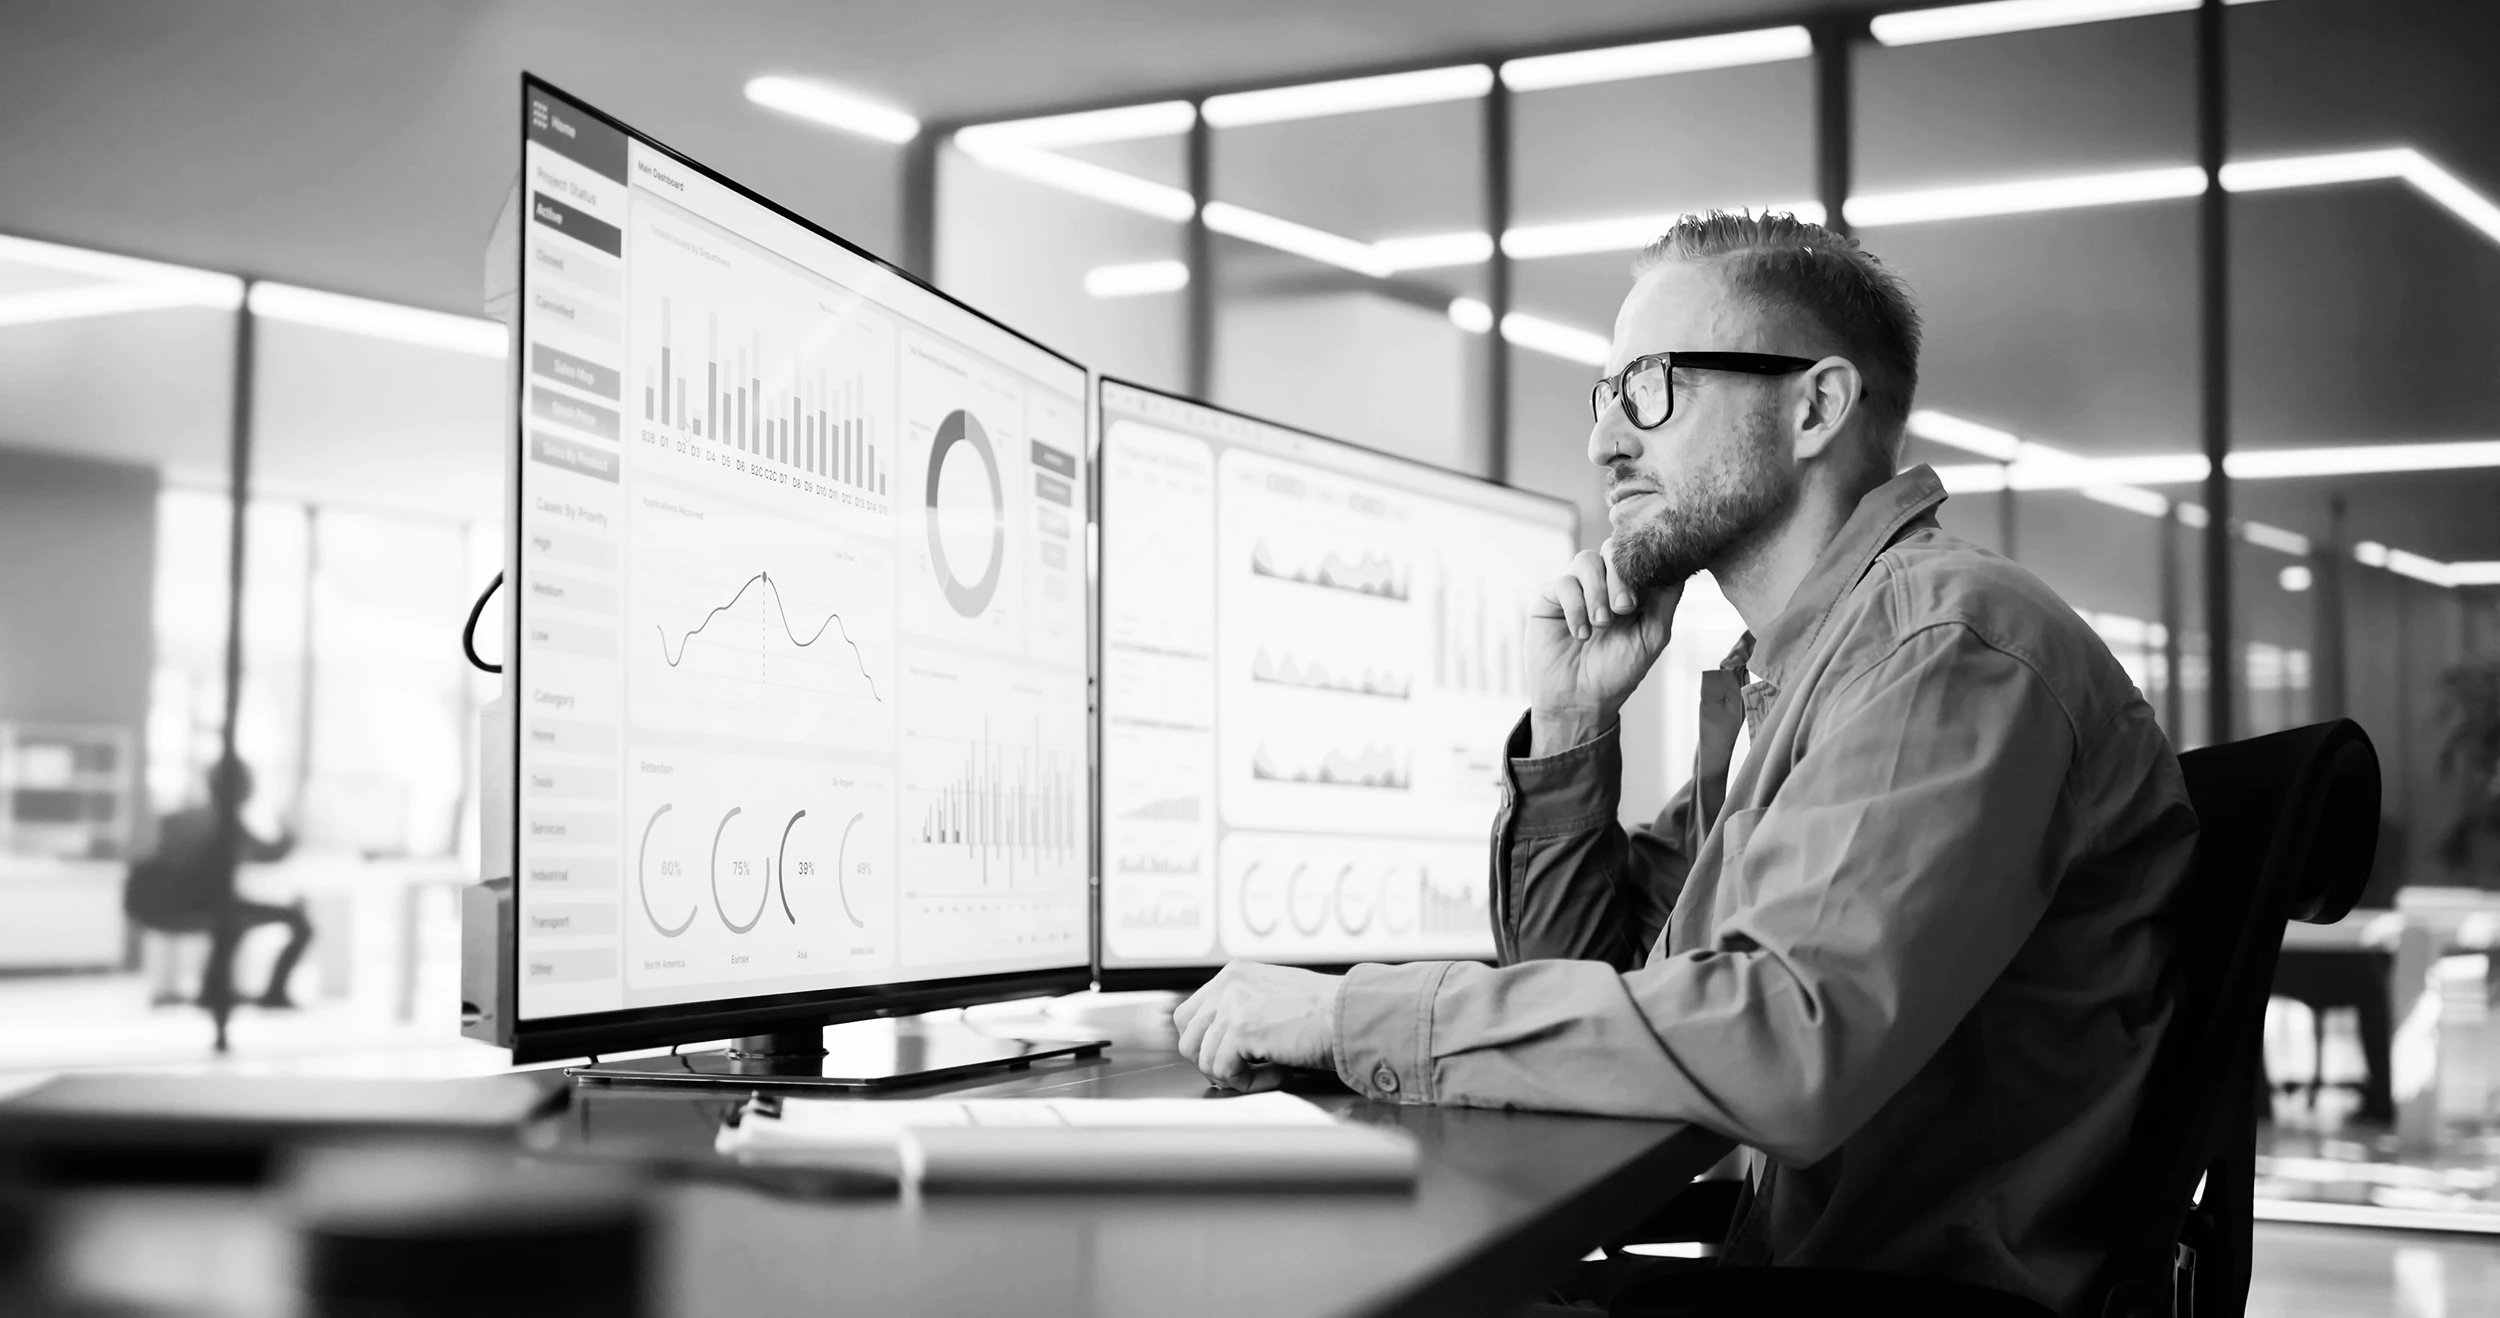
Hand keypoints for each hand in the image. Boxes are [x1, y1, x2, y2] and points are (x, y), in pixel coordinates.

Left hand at [1172, 962, 1341, 1091]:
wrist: (1351, 1014)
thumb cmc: (1327, 1011)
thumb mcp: (1275, 996)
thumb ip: (1243, 1009)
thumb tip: (1220, 1043)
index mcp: (1235, 974)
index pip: (1190, 1014)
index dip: (1207, 1043)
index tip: (1230, 1057)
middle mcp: (1228, 985)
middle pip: (1188, 1037)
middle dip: (1212, 1061)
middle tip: (1244, 1068)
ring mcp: (1231, 1005)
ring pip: (1203, 1059)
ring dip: (1234, 1074)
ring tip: (1268, 1070)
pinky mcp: (1239, 1030)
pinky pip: (1223, 1072)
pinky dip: (1249, 1083)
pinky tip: (1276, 1072)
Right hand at [1526, 539, 1680, 754]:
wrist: (1579, 702)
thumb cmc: (1616, 673)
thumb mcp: (1652, 636)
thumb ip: (1665, 600)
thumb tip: (1678, 565)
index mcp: (1630, 588)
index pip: (1637, 555)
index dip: (1643, 561)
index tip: (1648, 585)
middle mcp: (1603, 584)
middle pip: (1612, 549)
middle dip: (1620, 575)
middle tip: (1623, 608)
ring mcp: (1576, 589)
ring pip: (1586, 560)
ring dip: (1596, 592)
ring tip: (1601, 624)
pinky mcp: (1549, 598)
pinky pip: (1563, 583)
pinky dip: (1575, 607)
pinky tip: (1581, 633)